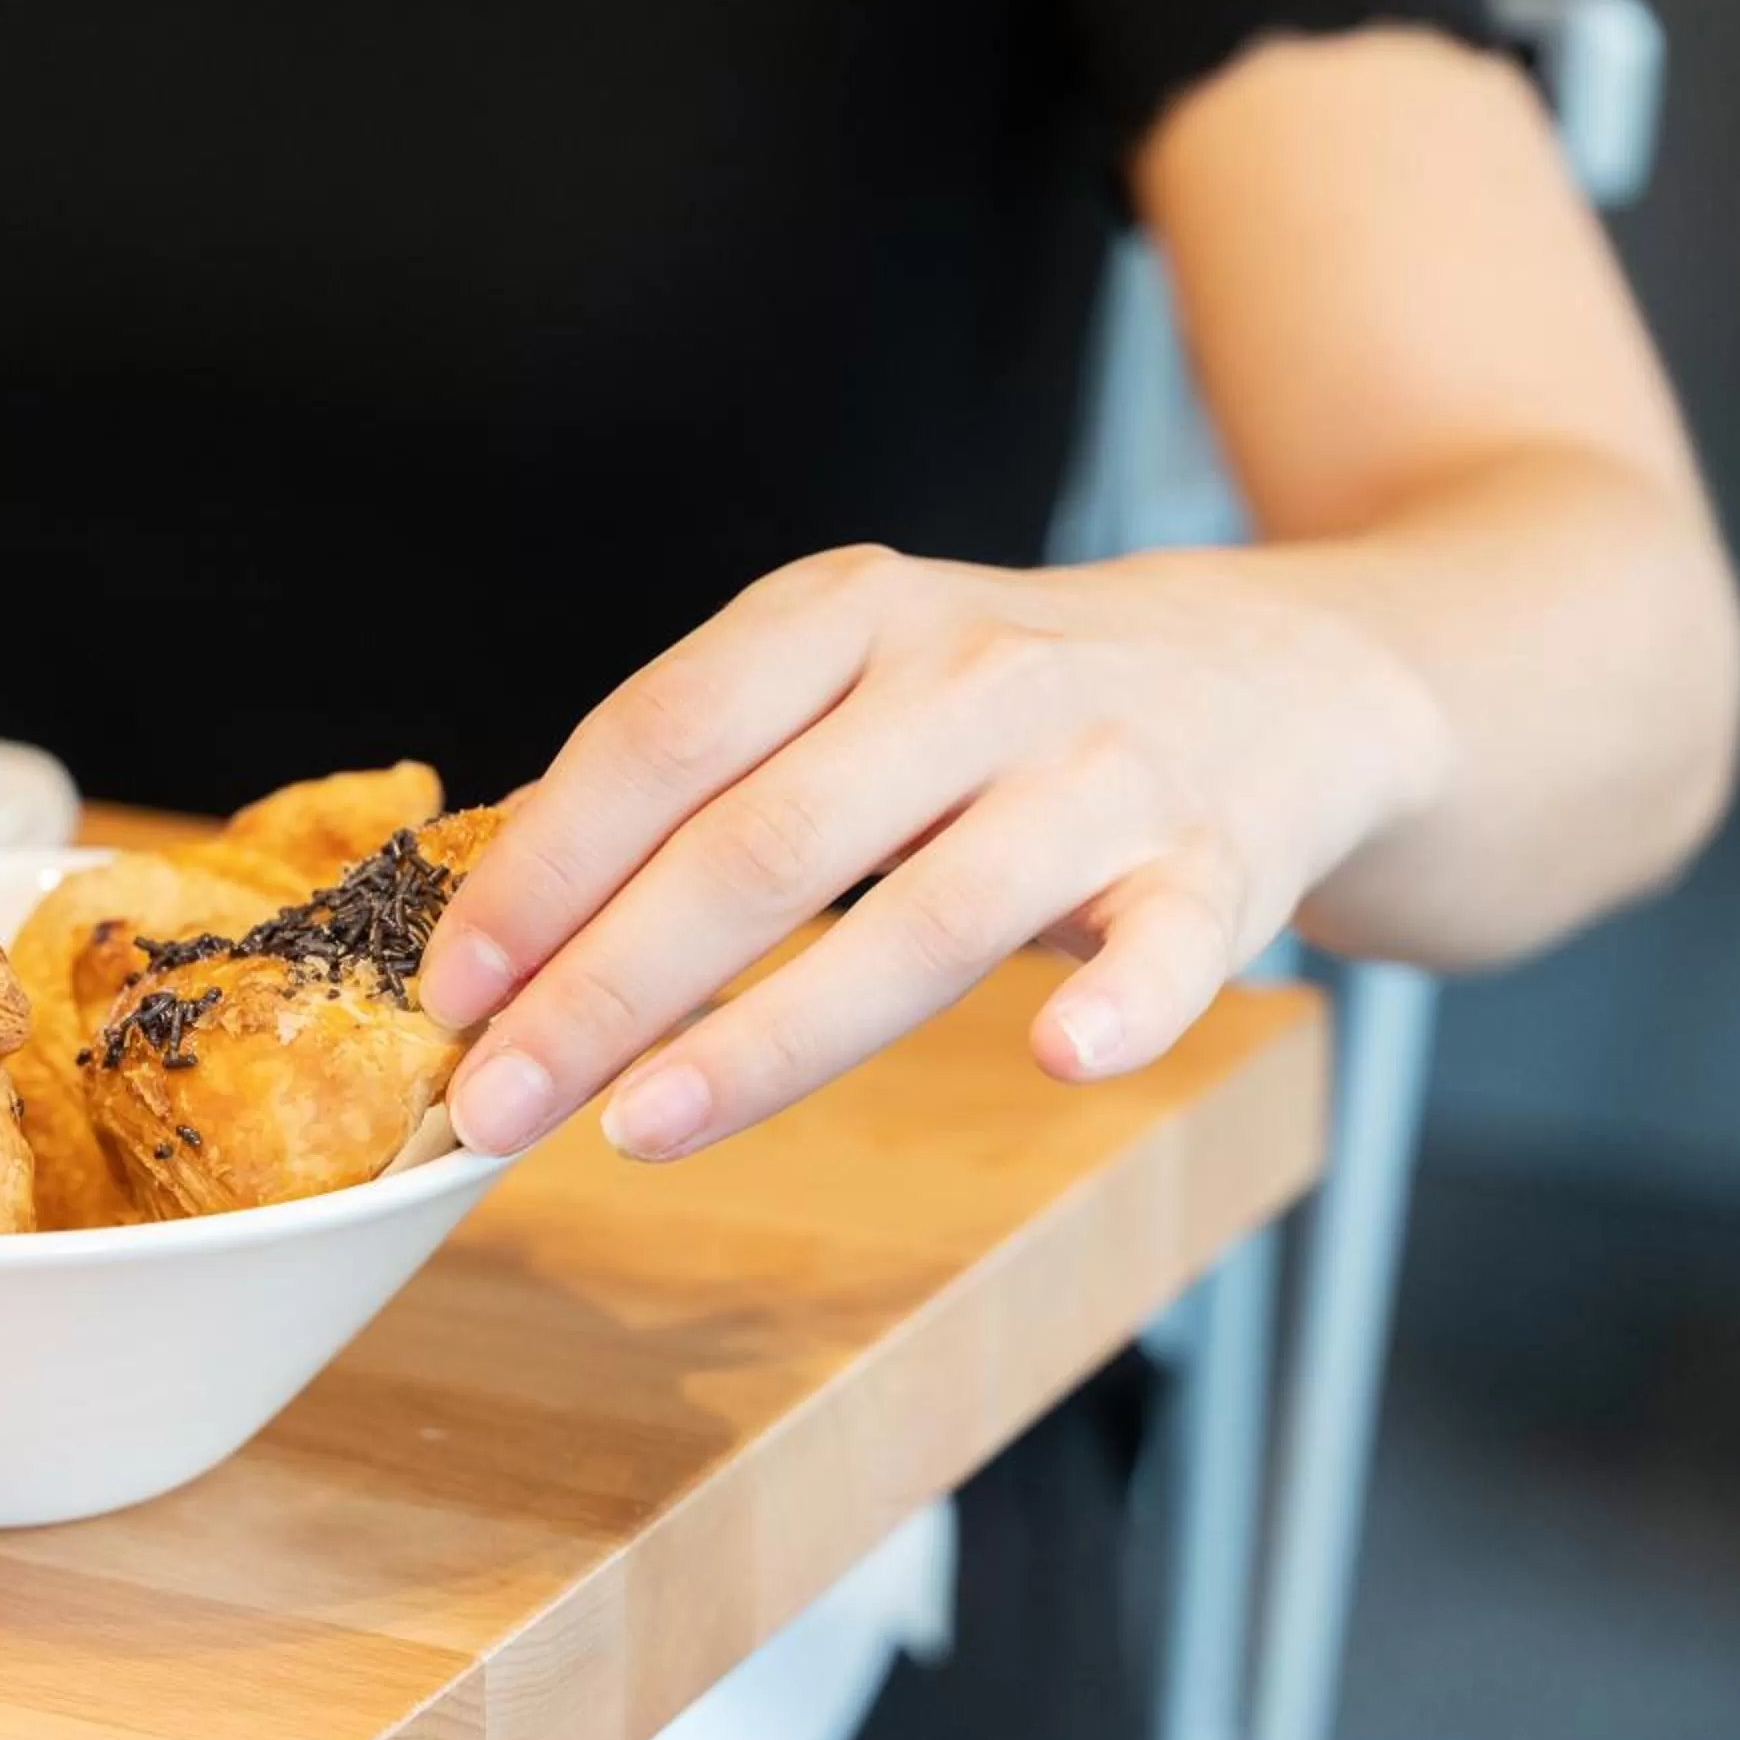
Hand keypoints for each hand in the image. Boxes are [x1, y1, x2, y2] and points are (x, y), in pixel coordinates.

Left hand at [420, 544, 1451, 1158]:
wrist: (1288, 669)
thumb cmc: (1009, 705)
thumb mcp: (852, 676)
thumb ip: (710, 772)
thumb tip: (511, 924)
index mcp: (847, 613)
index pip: (661, 737)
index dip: (544, 867)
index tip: (451, 985)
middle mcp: (969, 673)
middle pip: (762, 840)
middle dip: (604, 984)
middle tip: (494, 1104)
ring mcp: (1099, 767)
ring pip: (925, 913)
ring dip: (770, 1032)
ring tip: (639, 1127)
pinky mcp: (1219, 860)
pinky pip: (1167, 940)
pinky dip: (1120, 999)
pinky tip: (1060, 1058)